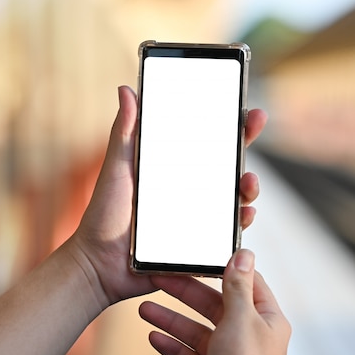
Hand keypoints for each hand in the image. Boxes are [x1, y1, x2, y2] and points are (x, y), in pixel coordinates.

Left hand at [65, 86, 267, 306]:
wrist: (99, 265)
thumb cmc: (104, 215)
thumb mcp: (117, 169)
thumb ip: (124, 133)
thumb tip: (126, 89)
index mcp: (172, 169)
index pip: (205, 141)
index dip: (226, 123)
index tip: (242, 105)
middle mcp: (189, 189)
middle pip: (226, 164)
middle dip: (245, 142)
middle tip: (256, 122)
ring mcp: (197, 216)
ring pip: (233, 197)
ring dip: (248, 185)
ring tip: (247, 181)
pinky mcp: (201, 243)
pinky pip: (227, 232)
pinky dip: (240, 222)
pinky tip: (245, 214)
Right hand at [140, 250, 290, 354]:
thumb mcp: (241, 319)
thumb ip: (237, 286)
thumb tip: (244, 255)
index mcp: (267, 319)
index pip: (246, 284)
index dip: (223, 268)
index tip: (200, 257)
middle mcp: (251, 337)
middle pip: (215, 306)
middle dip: (186, 294)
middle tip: (161, 279)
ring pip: (198, 331)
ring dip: (172, 320)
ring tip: (145, 309)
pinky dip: (172, 346)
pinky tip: (154, 337)